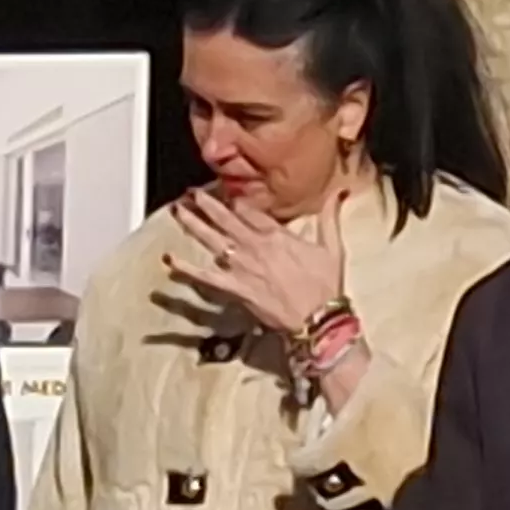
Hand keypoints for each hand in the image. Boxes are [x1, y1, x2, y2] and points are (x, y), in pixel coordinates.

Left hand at [168, 188, 347, 337]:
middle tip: (191, 192)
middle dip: (207, 204)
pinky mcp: (235, 288)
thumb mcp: (333, 247)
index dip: (235, 199)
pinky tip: (170, 260)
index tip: (223, 191)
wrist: (318, 319)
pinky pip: (206, 277)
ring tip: (177, 210)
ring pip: (211, 240)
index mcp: (277, 234)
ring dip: (193, 224)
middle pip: (225, 219)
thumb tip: (339, 192)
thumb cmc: (326, 286)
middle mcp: (255, 246)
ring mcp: (242, 267)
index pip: (251, 210)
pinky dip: (187, 269)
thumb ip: (330, 218)